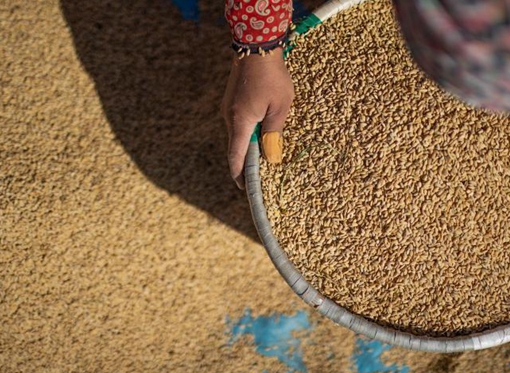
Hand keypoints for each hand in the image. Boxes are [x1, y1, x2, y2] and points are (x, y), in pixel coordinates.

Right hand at [221, 49, 293, 188]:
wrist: (257, 46)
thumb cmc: (273, 76)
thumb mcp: (281, 107)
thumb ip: (274, 133)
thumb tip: (271, 157)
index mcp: (240, 122)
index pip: (236, 157)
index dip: (240, 175)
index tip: (245, 189)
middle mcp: (229, 117)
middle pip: (236, 147)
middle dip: (247, 162)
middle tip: (260, 176)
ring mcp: (228, 108)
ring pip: (238, 135)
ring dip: (248, 146)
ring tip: (263, 156)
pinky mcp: (232, 101)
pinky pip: (238, 123)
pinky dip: (247, 132)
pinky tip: (260, 133)